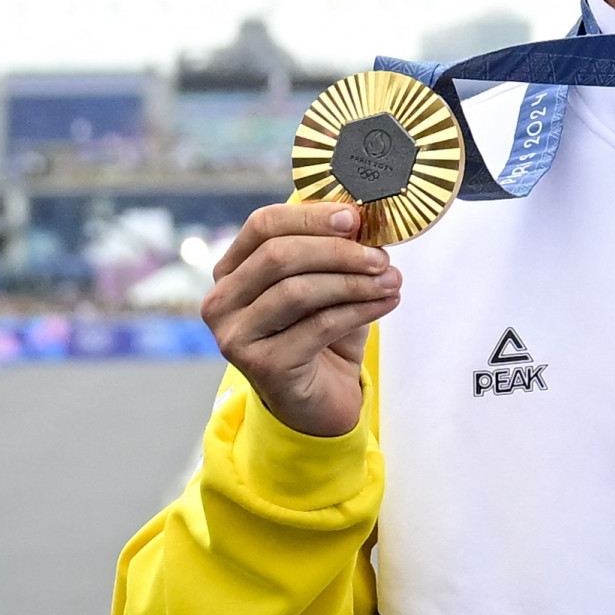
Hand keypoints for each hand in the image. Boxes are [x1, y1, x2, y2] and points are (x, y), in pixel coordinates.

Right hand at [201, 202, 401, 437]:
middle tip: (381, 256)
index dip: (310, 216)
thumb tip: (356, 215)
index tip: (354, 217)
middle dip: (338, 251)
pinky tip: (386, 303)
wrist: (320, 399)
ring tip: (392, 280)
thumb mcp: (325, 282)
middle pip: (278, 255)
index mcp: (231, 270)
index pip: (263, 225)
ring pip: (297, 290)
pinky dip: (360, 310)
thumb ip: (331, 249)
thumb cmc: (320, 334)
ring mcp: (235, 335)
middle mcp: (222, 301)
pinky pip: (319, 326)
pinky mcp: (262, 365)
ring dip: (353, 281)